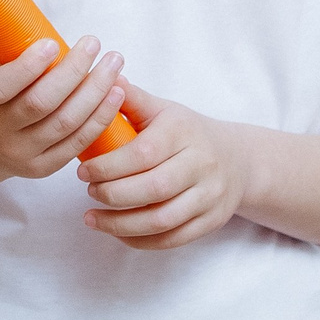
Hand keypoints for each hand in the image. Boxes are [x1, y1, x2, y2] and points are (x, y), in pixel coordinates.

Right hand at [0, 32, 129, 181]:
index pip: (1, 87)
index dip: (28, 66)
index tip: (53, 42)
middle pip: (42, 104)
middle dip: (74, 72)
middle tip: (95, 43)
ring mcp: (21, 153)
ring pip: (66, 123)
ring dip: (97, 92)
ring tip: (114, 63)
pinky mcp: (43, 167)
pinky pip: (79, 143)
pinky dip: (102, 117)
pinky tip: (117, 92)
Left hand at [77, 82, 244, 248]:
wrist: (237, 159)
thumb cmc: (186, 132)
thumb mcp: (163, 110)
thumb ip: (131, 99)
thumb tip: (101, 78)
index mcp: (183, 132)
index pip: (142, 154)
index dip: (108, 167)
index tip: (82, 171)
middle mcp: (202, 164)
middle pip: (153, 189)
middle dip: (112, 195)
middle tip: (88, 192)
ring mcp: (210, 196)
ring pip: (163, 219)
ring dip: (120, 224)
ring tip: (91, 218)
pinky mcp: (212, 221)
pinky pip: (173, 239)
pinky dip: (139, 240)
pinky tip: (115, 232)